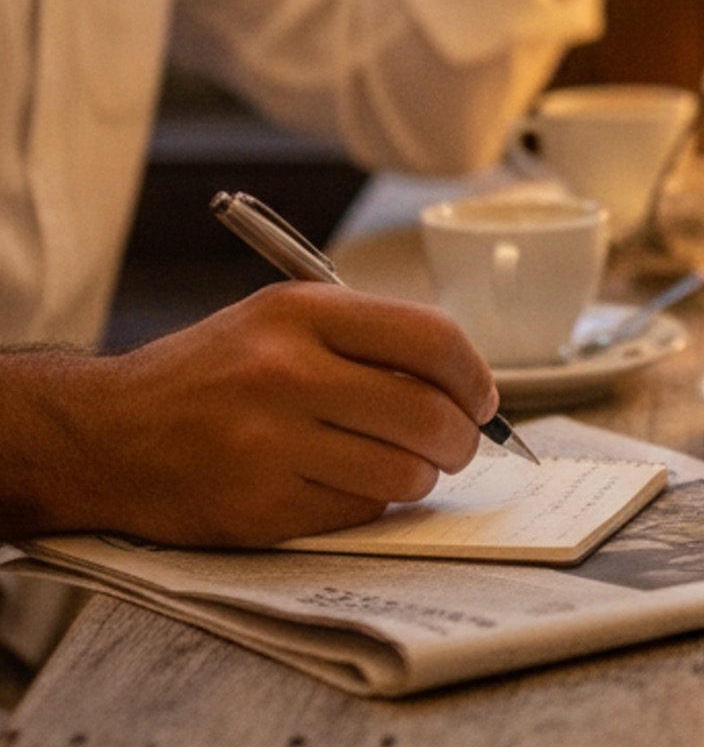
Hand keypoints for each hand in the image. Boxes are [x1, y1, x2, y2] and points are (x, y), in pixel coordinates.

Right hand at [30, 283, 493, 546]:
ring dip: (418, 476)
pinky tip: (339, 484)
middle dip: (460, 438)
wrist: (103, 433)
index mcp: (300, 313)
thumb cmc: (211, 377)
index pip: (433, 339)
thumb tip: (465, 387)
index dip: (474, 377)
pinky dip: (368, 503)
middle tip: (454, 445)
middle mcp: (286, 372)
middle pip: (430, 414)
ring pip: (404, 472)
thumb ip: (368, 342)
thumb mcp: (280, 324)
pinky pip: (360, 511)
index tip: (480, 399)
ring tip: (395, 465)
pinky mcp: (260, 506)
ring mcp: (270, 443)